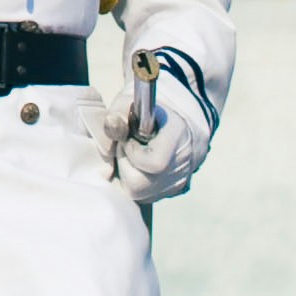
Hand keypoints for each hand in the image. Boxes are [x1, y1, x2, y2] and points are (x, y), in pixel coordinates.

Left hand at [110, 67, 210, 201]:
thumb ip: (119, 112)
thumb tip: (111, 127)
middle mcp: (184, 164)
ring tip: (133, 155)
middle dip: (125, 166)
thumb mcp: (133, 99)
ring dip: (128, 174)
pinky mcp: (173, 191)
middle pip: (140, 185)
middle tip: (126, 148)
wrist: (180, 119)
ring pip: (140, 194)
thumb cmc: (152, 109)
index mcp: (179, 137)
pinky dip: (136, 182)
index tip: (130, 138)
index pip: (154, 163)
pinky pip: (145, 196)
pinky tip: (139, 164)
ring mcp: (179, 181)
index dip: (133, 152)